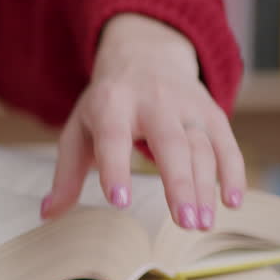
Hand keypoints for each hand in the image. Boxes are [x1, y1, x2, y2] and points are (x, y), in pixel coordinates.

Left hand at [41, 14, 245, 229]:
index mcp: (111, 104)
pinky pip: (226, 143)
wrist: (144, 55)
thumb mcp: (78, 130)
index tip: (120, 201)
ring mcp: (186, 105)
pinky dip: (232, 172)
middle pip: (170, 143)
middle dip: (178, 183)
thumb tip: (47, 214)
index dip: (116, 168)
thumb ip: (66, 174)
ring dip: (204, 187)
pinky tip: (231, 202)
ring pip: (201, 147)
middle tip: (183, 223)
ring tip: (200, 224)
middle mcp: (152, 101)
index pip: (113, 137)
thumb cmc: (106, 105)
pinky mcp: (211, 111)